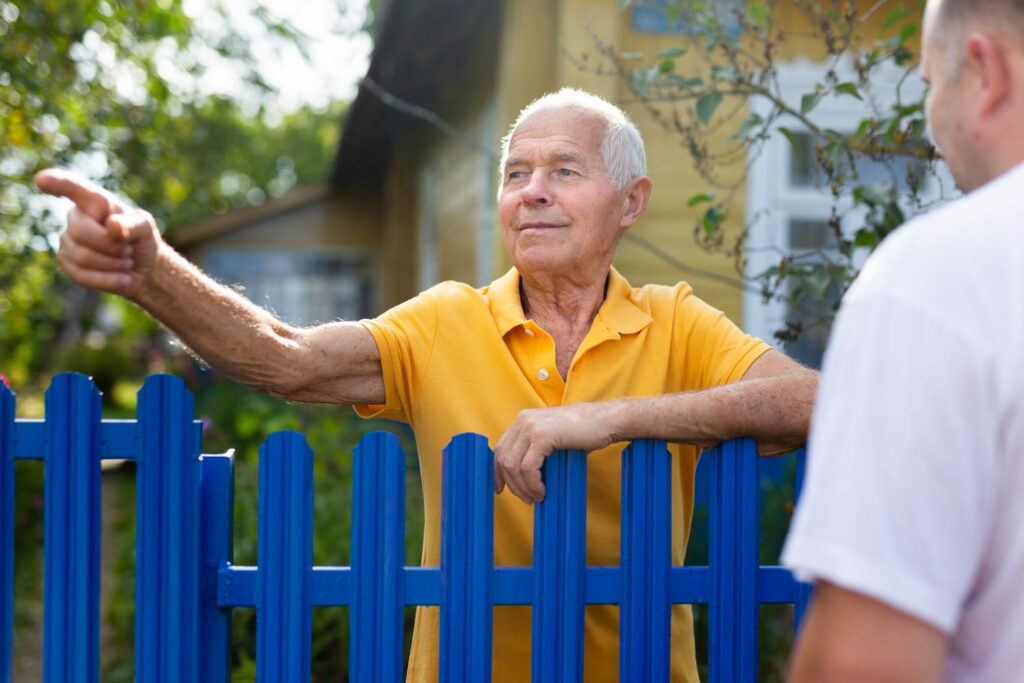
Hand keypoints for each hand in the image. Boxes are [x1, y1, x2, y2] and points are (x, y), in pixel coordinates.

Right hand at [35, 169, 161, 297]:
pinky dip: (108, 280)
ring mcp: (68, 240)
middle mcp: (76, 217)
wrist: (143, 267)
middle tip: (129, 250)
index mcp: (94, 201)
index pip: (73, 188)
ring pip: (82, 256)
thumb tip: (113, 226)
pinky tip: (123, 278)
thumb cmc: (141, 239)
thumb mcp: (145, 227)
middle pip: (81, 231)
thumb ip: (134, 224)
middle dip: (111, 245)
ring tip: (127, 261)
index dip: (58, 183)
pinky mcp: (66, 262)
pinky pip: (81, 275)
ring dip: (114, 264)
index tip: (42, 179)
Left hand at [493, 401, 621, 503]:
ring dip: (523, 487)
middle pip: (503, 459)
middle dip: (512, 483)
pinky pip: (528, 468)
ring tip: (536, 497)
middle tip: (526, 498)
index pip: (500, 449)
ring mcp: (531, 426)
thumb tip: (522, 476)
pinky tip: (543, 491)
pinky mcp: (543, 436)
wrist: (606, 420)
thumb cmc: (584, 432)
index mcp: (523, 419)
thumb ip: (535, 449)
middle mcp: (523, 420)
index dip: (497, 471)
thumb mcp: (553, 437)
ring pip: (514, 465)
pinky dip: (533, 484)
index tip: (500, 488)